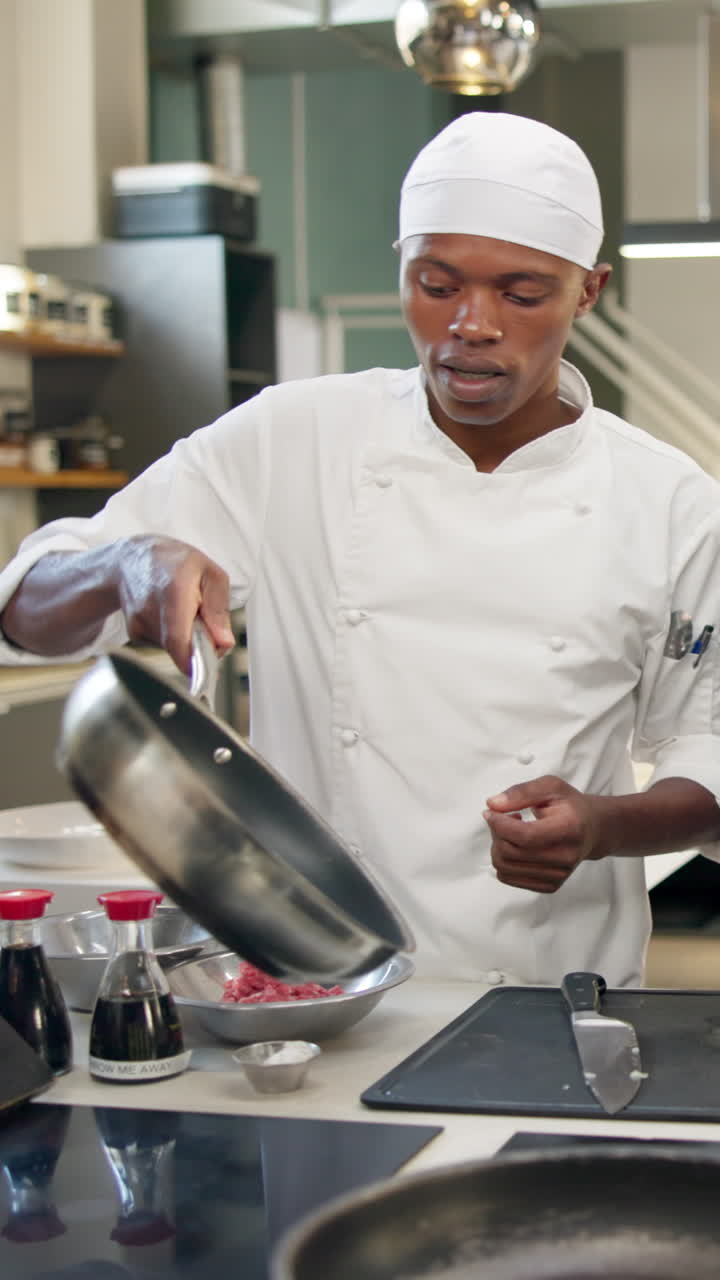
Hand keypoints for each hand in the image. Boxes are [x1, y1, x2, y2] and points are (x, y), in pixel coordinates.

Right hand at [115, 535, 234, 672]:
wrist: (130, 560)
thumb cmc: (174, 562)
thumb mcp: (209, 572)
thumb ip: (218, 609)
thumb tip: (224, 643)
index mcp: (174, 591)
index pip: (180, 641)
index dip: (196, 663)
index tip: (210, 670)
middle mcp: (151, 611)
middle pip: (181, 649)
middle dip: (200, 647)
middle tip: (207, 628)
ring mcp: (138, 624)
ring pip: (174, 648)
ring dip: (187, 639)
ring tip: (185, 612)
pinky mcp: (134, 634)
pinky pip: (163, 645)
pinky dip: (173, 637)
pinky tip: (168, 615)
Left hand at [483, 775, 601, 893]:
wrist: (592, 829)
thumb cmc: (569, 806)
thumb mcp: (550, 786)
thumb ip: (521, 792)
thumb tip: (492, 804)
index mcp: (569, 828)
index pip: (525, 835)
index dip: (499, 824)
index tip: (490, 812)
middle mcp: (566, 856)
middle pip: (511, 852)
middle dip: (496, 833)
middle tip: (503, 818)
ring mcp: (559, 875)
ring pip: (505, 867)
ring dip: (498, 846)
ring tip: (511, 831)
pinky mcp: (550, 885)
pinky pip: (508, 878)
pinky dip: (503, 860)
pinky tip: (516, 845)